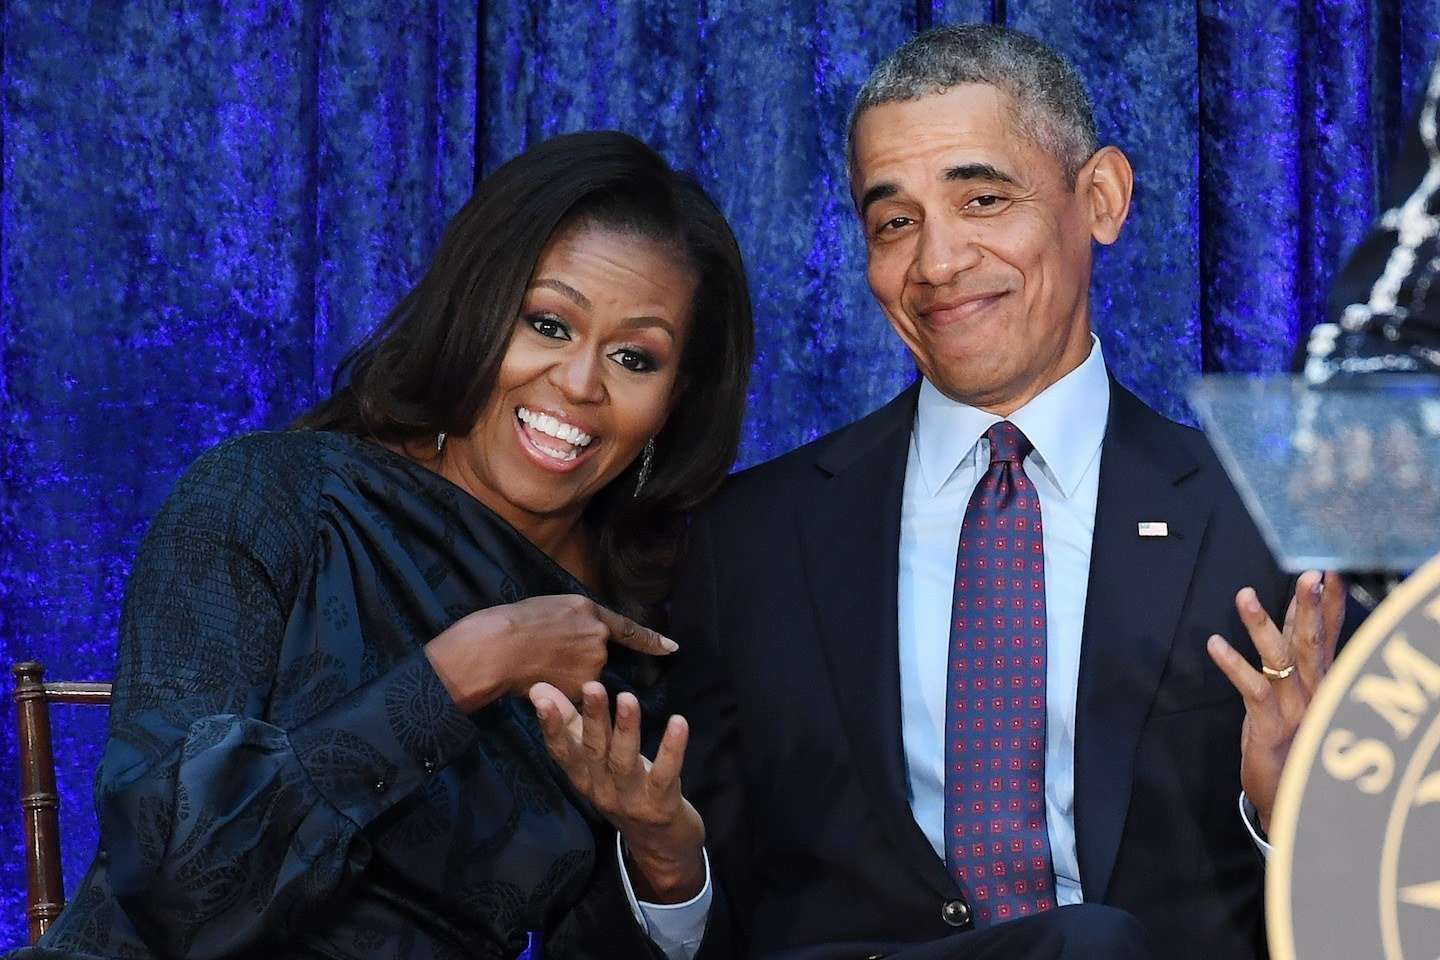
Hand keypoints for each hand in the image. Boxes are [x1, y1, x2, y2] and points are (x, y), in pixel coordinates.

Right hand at [425, 595, 676, 711]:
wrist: (498, 647)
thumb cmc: (513, 622)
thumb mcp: (550, 607)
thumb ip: (574, 619)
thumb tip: (580, 632)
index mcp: (589, 611)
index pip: (628, 628)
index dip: (651, 639)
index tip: (672, 648)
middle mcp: (598, 637)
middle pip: (597, 654)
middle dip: (578, 658)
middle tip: (547, 652)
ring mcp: (592, 664)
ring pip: (586, 676)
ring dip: (568, 675)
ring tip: (539, 664)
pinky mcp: (581, 688)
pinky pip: (575, 693)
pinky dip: (562, 690)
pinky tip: (541, 678)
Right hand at [530, 680, 705, 902]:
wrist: (661, 847)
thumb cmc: (626, 790)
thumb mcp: (596, 762)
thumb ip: (571, 724)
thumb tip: (540, 687)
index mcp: (584, 779)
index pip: (562, 752)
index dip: (551, 727)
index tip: (541, 698)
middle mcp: (602, 791)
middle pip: (594, 752)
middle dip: (592, 718)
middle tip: (592, 686)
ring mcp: (631, 801)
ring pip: (625, 763)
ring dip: (626, 730)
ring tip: (627, 699)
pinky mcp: (661, 806)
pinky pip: (665, 774)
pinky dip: (671, 749)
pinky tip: (678, 722)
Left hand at [1206, 570, 1344, 831]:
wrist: (1287, 795)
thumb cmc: (1290, 735)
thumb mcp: (1296, 689)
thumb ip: (1297, 651)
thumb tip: (1299, 610)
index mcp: (1321, 680)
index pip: (1329, 634)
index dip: (1332, 603)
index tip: (1330, 569)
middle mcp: (1315, 691)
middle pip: (1313, 642)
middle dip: (1311, 607)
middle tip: (1309, 575)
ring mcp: (1295, 709)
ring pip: (1282, 660)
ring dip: (1263, 626)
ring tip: (1245, 595)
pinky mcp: (1270, 726)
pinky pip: (1253, 690)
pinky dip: (1233, 664)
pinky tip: (1214, 643)